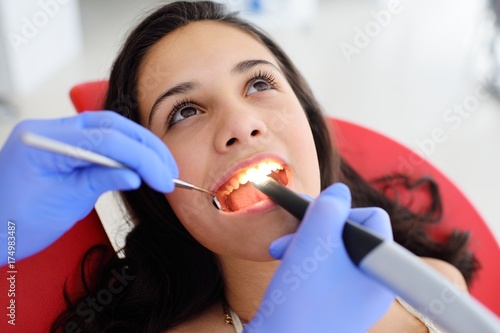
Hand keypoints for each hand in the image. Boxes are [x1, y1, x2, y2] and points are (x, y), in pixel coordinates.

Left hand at [0, 111, 177, 264]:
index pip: (106, 139)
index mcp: (44, 140)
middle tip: (168, 171)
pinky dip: (123, 152)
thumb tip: (135, 175)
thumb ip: (100, 181)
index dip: (141, 158)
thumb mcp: (64, 204)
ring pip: (109, 129)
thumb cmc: (13, 223)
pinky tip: (139, 165)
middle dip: (145, 148)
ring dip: (138, 147)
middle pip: (111, 126)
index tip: (163, 179)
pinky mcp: (64, 147)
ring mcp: (56, 136)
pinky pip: (100, 141)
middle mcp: (50, 130)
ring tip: (161, 168)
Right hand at [245, 183, 393, 332]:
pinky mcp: (334, 305)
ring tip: (281, 251)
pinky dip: (304, 261)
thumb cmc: (301, 297)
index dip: (341, 211)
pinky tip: (285, 265)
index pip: (373, 218)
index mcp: (381, 268)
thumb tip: (339, 191)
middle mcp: (373, 283)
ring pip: (333, 250)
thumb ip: (330, 206)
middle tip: (291, 234)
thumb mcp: (316, 239)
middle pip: (350, 233)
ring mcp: (354, 297)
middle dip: (317, 227)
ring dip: (305, 242)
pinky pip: (325, 270)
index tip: (314, 221)